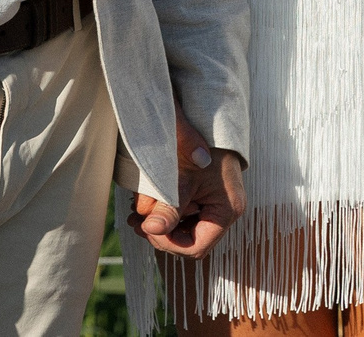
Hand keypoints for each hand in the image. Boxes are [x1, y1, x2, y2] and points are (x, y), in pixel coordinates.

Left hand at [132, 111, 245, 257]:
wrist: (208, 115)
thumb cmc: (200, 142)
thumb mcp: (181, 176)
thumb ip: (168, 206)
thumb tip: (151, 230)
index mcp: (227, 210)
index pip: (196, 247)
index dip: (169, 242)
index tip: (147, 226)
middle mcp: (225, 211)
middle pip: (189, 241)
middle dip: (161, 232)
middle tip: (136, 220)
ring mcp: (215, 204)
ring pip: (183, 229)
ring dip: (159, 223)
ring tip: (137, 211)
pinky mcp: (205, 196)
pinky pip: (183, 215)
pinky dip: (164, 212)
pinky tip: (148, 202)